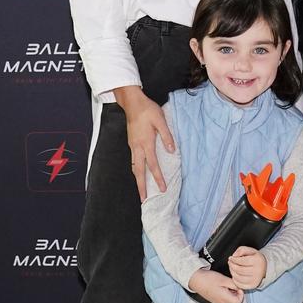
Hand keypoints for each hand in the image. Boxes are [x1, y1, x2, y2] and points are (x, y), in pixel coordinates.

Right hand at [114, 85, 174, 200]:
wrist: (132, 102)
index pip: (153, 165)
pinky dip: (135, 170)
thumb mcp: (160, 120)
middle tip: (143, 199)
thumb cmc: (147, 110)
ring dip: (137, 179)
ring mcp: (132, 146)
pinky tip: (139, 172)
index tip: (162, 189)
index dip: (158, 178)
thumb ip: (166, 136)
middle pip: (138, 171)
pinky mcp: (131, 143)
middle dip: (141, 186)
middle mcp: (137, 147)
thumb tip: (171, 150)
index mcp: (146, 143)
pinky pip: (133, 161)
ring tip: (141, 190)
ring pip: (134, 167)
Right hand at [188, 268, 243, 302]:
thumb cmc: (208, 279)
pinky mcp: (213, 299)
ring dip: (230, 292)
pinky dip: (224, 293)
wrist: (196, 279)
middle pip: (234, 301)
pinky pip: (222, 298)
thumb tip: (240, 287)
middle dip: (235, 292)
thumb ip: (234, 284)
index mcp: (224, 299)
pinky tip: (220, 285)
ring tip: (225, 283)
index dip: (241, 294)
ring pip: (228, 300)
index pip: (239, 302)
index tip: (238, 287)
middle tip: (232, 283)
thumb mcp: (224, 279)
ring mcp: (216, 302)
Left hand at [228, 247, 266, 289]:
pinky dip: (235, 280)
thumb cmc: (254, 258)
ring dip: (232, 272)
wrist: (264, 268)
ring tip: (232, 268)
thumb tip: (234, 256)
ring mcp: (255, 280)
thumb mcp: (250, 250)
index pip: (242, 261)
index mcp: (258, 261)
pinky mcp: (252, 286)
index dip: (234, 259)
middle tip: (230, 262)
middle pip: (239, 270)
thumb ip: (241, 250)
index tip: (230, 258)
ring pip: (238, 278)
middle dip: (232, 266)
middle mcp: (258, 271)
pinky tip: (235, 274)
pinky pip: (239, 284)